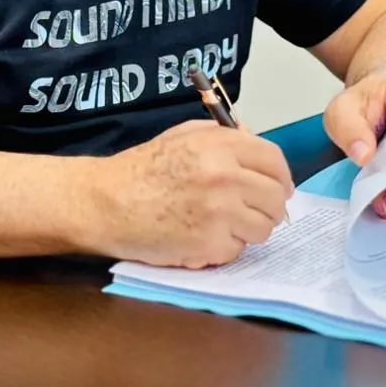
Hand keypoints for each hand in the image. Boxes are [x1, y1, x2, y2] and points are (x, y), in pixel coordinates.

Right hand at [89, 120, 293, 268]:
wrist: (105, 202)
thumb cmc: (141, 169)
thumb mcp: (183, 136)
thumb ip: (224, 137)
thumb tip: (256, 145)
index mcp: (221, 145)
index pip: (275, 162)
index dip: (280, 177)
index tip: (277, 187)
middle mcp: (226, 176)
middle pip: (276, 198)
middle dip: (268, 207)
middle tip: (252, 211)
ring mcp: (219, 212)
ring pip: (263, 228)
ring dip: (248, 230)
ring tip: (222, 225)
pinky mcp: (209, 244)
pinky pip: (237, 250)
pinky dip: (224, 248)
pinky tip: (201, 237)